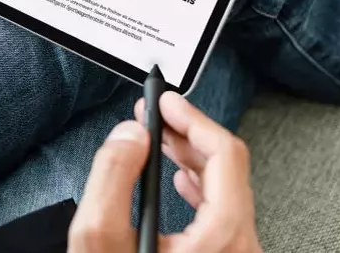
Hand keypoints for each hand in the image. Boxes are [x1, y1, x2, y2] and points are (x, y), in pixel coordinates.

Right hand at [68, 92, 260, 252]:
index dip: (193, 119)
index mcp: (222, 239)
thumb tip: (130, 134)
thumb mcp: (98, 236)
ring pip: (227, 190)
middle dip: (187, 133)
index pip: (224, 156)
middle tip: (155, 113)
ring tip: (159, 137)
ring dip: (191, 156)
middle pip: (228, 170)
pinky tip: (179, 176)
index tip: (165, 101)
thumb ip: (111, 175)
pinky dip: (198, 184)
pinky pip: (223, 211)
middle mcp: (240, 248)